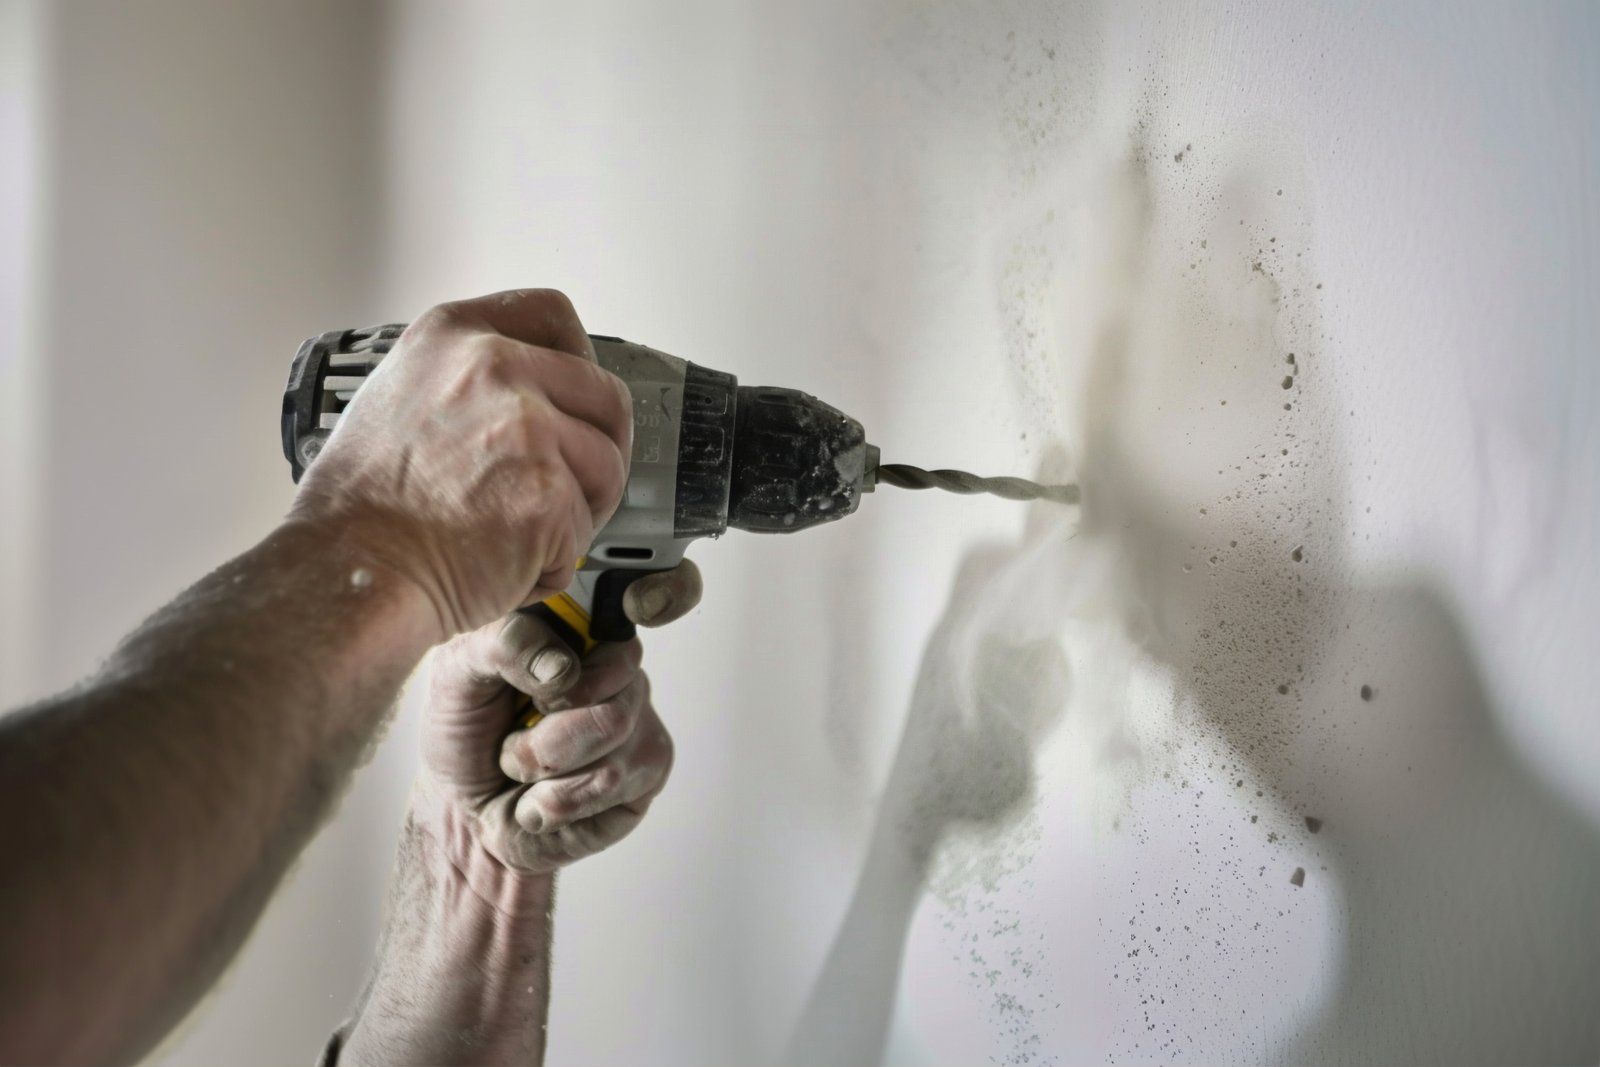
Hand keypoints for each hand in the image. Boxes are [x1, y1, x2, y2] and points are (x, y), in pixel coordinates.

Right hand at [289, 288, 633, 640]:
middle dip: (597, 450)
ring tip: (519, 538)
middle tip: (566, 491)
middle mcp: (494, 368)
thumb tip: (530, 396)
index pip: (554, 315)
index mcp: (455, 336)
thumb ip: (467, 383)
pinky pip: (584, 531)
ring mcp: (526, 428)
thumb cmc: (360, 509)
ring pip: (607, 467)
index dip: (581, 360)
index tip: (577, 398)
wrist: (347, 571)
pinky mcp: (548, 493)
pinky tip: (502, 566)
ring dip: (579, 512)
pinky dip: (553, 564)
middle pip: (605, 397)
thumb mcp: (397, 397)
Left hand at [415, 561, 702, 887]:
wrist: (464, 807)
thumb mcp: (458, 671)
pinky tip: (544, 798)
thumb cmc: (466, 732)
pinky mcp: (646, 772)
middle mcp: (618, 669)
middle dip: (547, 726)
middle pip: (618, 684)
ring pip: (612, 740)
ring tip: (522, 769)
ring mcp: (639, 720)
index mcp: (581, 627)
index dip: (662, 589)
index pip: (648, 590)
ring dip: (544, 768)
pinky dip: (559, 802)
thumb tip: (561, 664)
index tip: (633, 605)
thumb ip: (503, 644)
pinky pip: (611, 784)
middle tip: (516, 732)